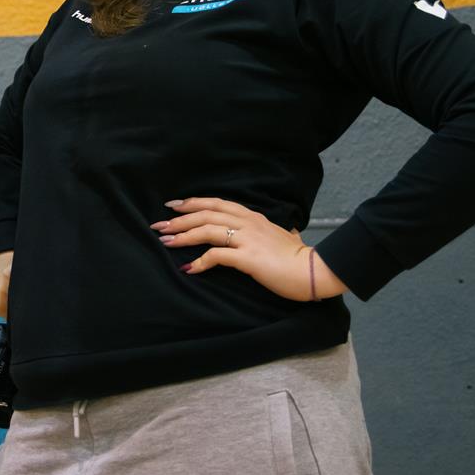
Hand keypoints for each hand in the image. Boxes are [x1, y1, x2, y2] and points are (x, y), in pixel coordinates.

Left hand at [150, 196, 347, 300]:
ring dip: (183, 236)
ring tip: (165, 241)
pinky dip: (200, 261)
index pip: (217, 203)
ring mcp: (248, 238)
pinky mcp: (248, 257)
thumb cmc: (299, 258)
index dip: (193, 203)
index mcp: (253, 217)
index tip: (173, 205)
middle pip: (206, 213)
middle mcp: (248, 223)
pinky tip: (188, 268)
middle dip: (179, 219)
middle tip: (159, 225)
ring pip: (207, 230)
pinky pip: (217, 256)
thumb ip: (278, 232)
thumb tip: (287, 232)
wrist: (315, 271)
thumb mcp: (284, 237)